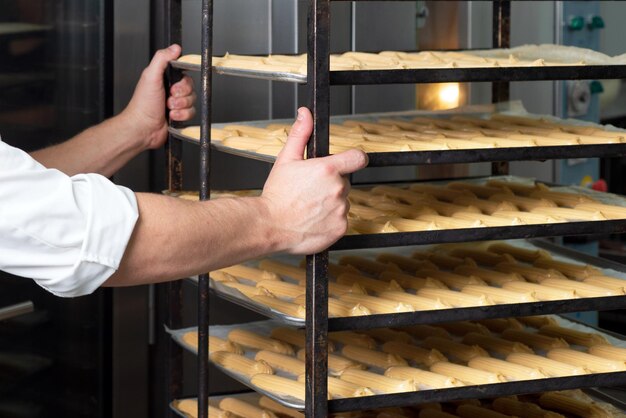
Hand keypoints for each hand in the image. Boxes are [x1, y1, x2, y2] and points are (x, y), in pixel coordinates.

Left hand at [122, 44, 196, 149]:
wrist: (143, 127)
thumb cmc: (143, 104)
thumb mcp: (150, 76)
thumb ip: (162, 59)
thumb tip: (174, 48)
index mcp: (165, 79)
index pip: (185, 75)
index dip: (183, 82)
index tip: (175, 86)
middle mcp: (171, 90)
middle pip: (191, 89)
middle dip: (181, 96)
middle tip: (169, 98)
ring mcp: (176, 104)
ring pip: (193, 102)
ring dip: (181, 106)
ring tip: (168, 108)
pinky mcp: (180, 116)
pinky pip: (192, 113)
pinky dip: (182, 115)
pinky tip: (171, 116)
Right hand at [261, 108, 367, 254]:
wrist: (269, 225)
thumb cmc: (276, 195)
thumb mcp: (286, 159)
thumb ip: (300, 134)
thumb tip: (306, 114)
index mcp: (327, 169)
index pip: (358, 158)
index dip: (353, 159)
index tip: (348, 162)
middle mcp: (337, 189)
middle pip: (344, 182)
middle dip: (331, 184)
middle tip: (310, 191)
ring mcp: (340, 210)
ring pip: (342, 202)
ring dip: (330, 204)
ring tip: (309, 207)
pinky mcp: (340, 228)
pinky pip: (340, 221)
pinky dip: (329, 221)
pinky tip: (313, 219)